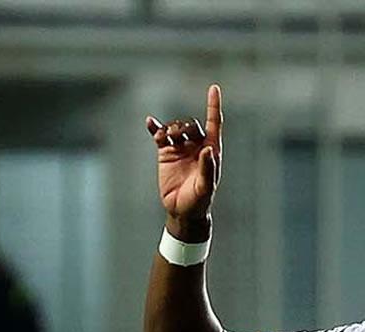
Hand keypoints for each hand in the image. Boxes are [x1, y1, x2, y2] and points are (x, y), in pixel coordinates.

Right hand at [146, 83, 222, 235]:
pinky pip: (159, 135)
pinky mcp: (166, 153)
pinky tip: (150, 123)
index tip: (214, 88)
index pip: (214, 124)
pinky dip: (155, 128)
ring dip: (170, 128)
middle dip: (183, 127)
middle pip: (191, 125)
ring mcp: (181, 148)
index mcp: (211, 151)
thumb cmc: (198, 201)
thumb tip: (207, 151)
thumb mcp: (205, 187)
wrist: (181, 211)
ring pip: (175, 128)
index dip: (213, 106)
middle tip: (175, 137)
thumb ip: (207, 169)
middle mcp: (196, 146)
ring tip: (164, 137)